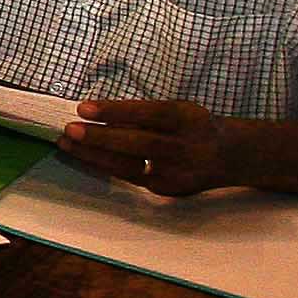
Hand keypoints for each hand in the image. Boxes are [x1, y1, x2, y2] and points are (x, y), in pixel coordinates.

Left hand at [62, 98, 234, 197]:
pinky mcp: (167, 189)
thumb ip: (144, 114)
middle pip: (141, 143)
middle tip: (70, 129)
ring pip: (131, 165)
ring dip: (94, 155)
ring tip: (67, 144)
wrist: (230, 155)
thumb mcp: (178, 110)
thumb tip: (96, 115)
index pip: (149, 113)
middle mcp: (186, 147)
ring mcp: (177, 172)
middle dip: (101, 137)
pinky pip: (129, 177)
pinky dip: (104, 165)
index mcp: (189, 118)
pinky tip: (83, 156)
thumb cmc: (193, 125)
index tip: (84, 108)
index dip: (116, 111)